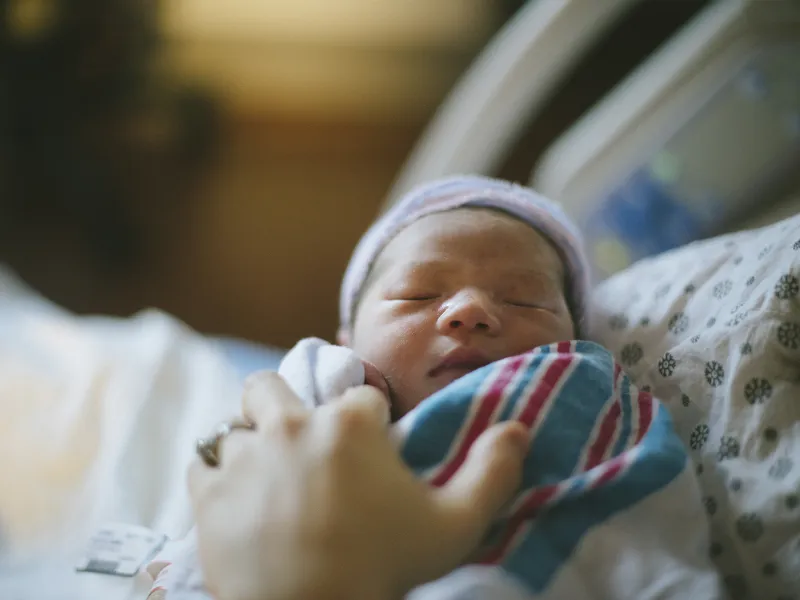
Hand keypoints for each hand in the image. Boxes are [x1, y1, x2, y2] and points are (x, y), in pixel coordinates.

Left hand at [188, 371, 527, 599]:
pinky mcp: (209, 493)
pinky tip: (234, 496)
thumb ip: (493, 472)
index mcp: (350, 422)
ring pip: (235, 423)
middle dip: (285, 402)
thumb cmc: (386, 568)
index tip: (371, 454)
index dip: (369, 422)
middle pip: (273, 383)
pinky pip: (202, 463)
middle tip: (299, 441)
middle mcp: (291, 424)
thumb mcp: (456, 525)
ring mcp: (244, 456)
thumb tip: (518, 429)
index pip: (360, 395)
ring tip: (267, 475)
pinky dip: (215, 474)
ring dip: (250, 442)